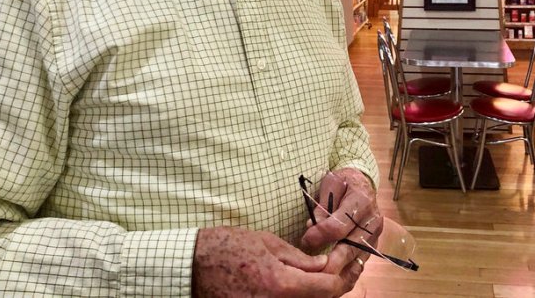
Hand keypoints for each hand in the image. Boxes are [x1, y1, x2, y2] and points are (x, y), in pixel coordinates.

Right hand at [192, 227, 346, 297]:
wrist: (192, 265)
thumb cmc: (228, 246)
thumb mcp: (267, 243)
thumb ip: (299, 258)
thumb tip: (323, 265)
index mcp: (282, 284)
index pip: (327, 289)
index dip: (339, 277)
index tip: (342, 266)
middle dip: (330, 288)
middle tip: (335, 272)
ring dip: (313, 294)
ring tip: (318, 278)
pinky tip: (298, 286)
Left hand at [301, 169, 381, 287]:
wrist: (362, 183)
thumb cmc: (344, 182)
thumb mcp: (331, 183)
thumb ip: (322, 204)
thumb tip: (312, 225)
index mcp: (361, 200)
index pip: (340, 224)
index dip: (321, 234)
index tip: (305, 239)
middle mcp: (372, 219)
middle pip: (351, 245)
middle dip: (332, 260)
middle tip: (315, 271)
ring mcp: (375, 233)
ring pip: (357, 256)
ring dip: (340, 269)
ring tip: (324, 277)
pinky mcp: (374, 243)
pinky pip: (362, 260)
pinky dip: (349, 270)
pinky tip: (336, 276)